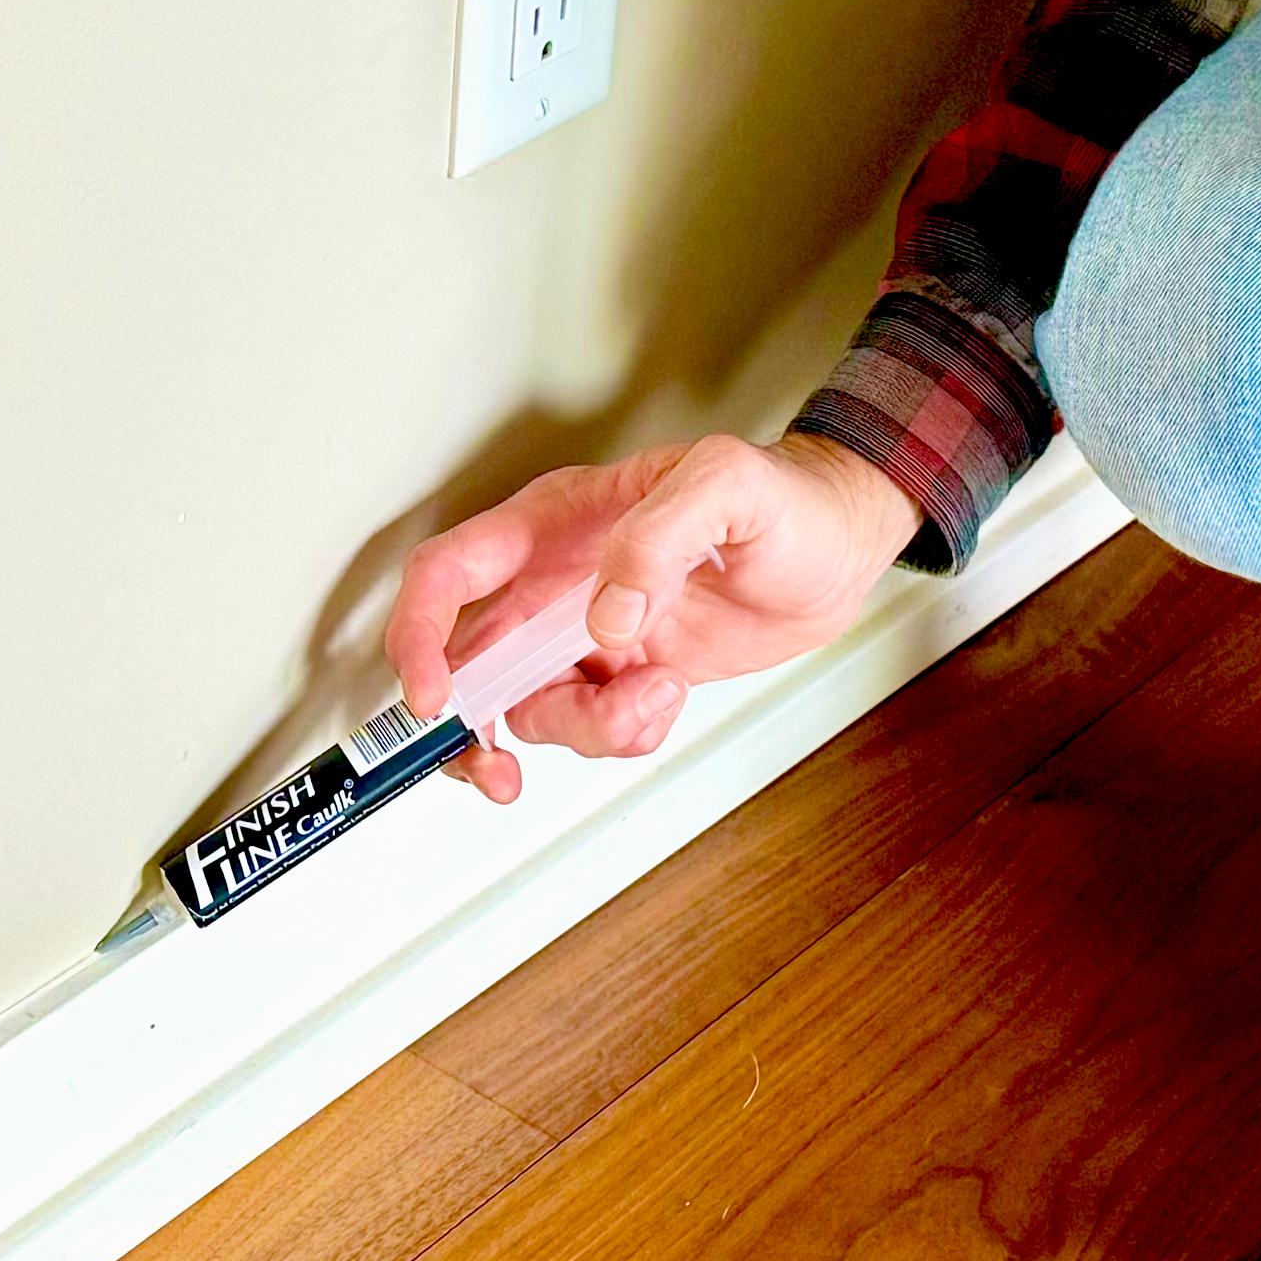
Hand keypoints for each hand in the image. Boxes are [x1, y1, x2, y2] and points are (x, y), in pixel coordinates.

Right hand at [383, 432, 922, 799]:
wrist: (839, 549)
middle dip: (469, 728)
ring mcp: (584, 634)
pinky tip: (669, 694)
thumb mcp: (726, 486)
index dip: (421, 636)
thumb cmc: (783, 498)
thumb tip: (606, 616)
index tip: (436, 698)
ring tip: (658, 692)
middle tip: (499, 774)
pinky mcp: (622, 675)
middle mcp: (554, 582)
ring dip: (587, 728)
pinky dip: (625, 733)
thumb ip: (658, 538)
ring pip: (533, 709)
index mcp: (554, 523)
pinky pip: (593, 727)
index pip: (450, 574)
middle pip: (467, 663)